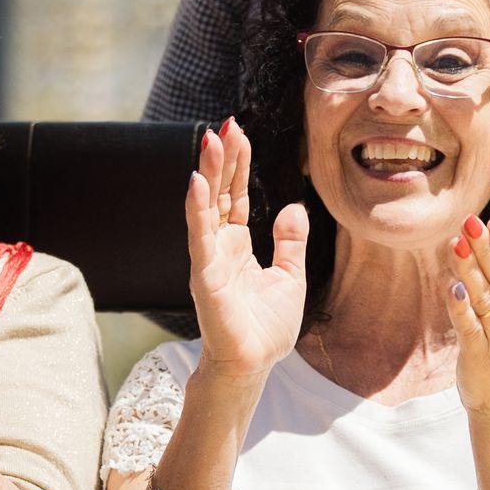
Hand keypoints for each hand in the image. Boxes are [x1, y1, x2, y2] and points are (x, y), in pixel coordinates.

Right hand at [186, 118, 307, 379]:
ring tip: (211, 140)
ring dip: (208, 173)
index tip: (238, 132)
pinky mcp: (205, 276)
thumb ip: (290, 242)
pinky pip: (200, 236)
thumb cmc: (266, 328)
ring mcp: (209, 260)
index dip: (237, 164)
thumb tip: (293, 207)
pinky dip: (197, 209)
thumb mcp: (290, 276)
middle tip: (225, 124)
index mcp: (237, 246)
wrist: (254, 366)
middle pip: (219, 193)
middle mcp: (218, 247)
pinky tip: (197, 183)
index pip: (234, 195)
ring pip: (206, 207)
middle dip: (222, 159)